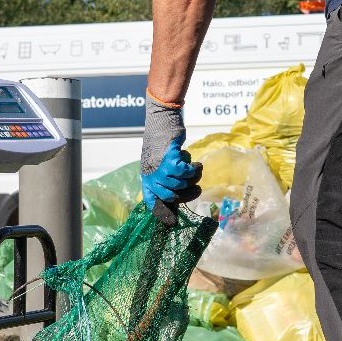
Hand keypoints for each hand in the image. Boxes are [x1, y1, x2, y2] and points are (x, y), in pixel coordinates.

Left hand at [141, 100, 200, 223]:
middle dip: (185, 193)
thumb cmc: (162, 140)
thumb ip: (163, 177)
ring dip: (191, 177)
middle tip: (194, 187)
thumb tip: (175, 196)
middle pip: (170, 196)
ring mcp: (158, 167)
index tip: (171, 222)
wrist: (162, 118)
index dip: (161, 213)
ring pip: (180, 184)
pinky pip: (185, 172)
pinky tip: (195, 163)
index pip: (151, 201)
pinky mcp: (169, 159)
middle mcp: (150, 175)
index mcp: (146, 177)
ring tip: (194, 168)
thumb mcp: (157, 161)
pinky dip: (193, 168)